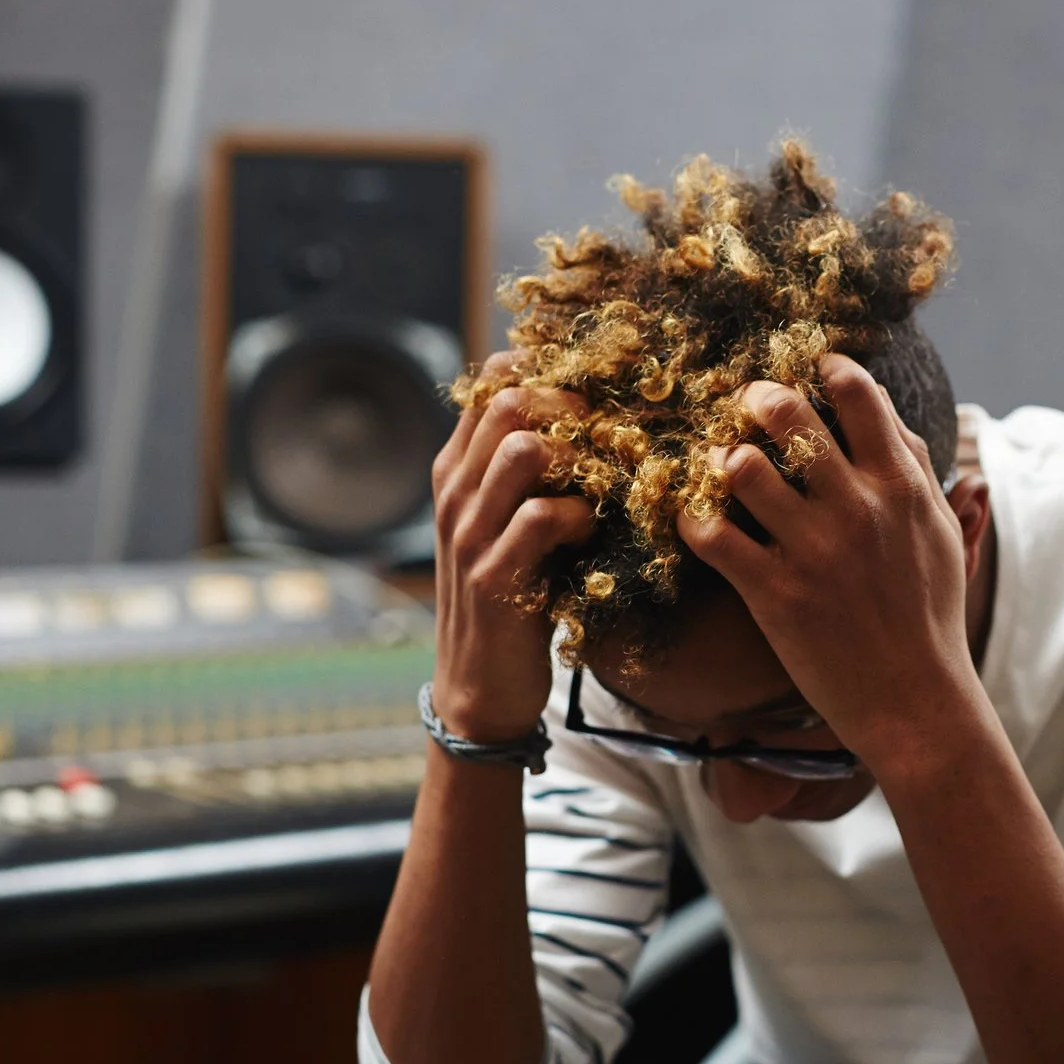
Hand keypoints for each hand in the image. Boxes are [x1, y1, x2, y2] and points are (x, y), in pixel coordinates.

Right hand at [428, 354, 592, 740]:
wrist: (480, 687)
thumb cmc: (511, 597)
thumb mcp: (507, 525)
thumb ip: (528, 476)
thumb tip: (590, 422)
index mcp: (456, 470)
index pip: (493, 381)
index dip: (550, 377)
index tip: (592, 403)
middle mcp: (455, 491)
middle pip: (509, 399)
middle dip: (571, 407)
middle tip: (607, 440)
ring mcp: (470, 532)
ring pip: (524, 449)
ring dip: (577, 459)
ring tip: (599, 485)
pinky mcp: (495, 576)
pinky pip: (543, 516)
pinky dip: (580, 516)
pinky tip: (592, 533)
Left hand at [676, 354, 983, 776]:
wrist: (914, 699)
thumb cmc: (930, 615)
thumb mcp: (940, 533)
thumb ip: (916, 469)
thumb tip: (889, 414)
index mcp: (900, 486)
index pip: (858, 393)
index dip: (826, 369)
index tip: (809, 371)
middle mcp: (855, 507)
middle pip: (788, 415)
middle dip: (757, 399)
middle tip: (746, 407)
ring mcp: (811, 549)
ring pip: (743, 468)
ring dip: (721, 459)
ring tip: (720, 467)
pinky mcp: (774, 592)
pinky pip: (711, 536)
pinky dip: (693, 519)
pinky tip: (695, 519)